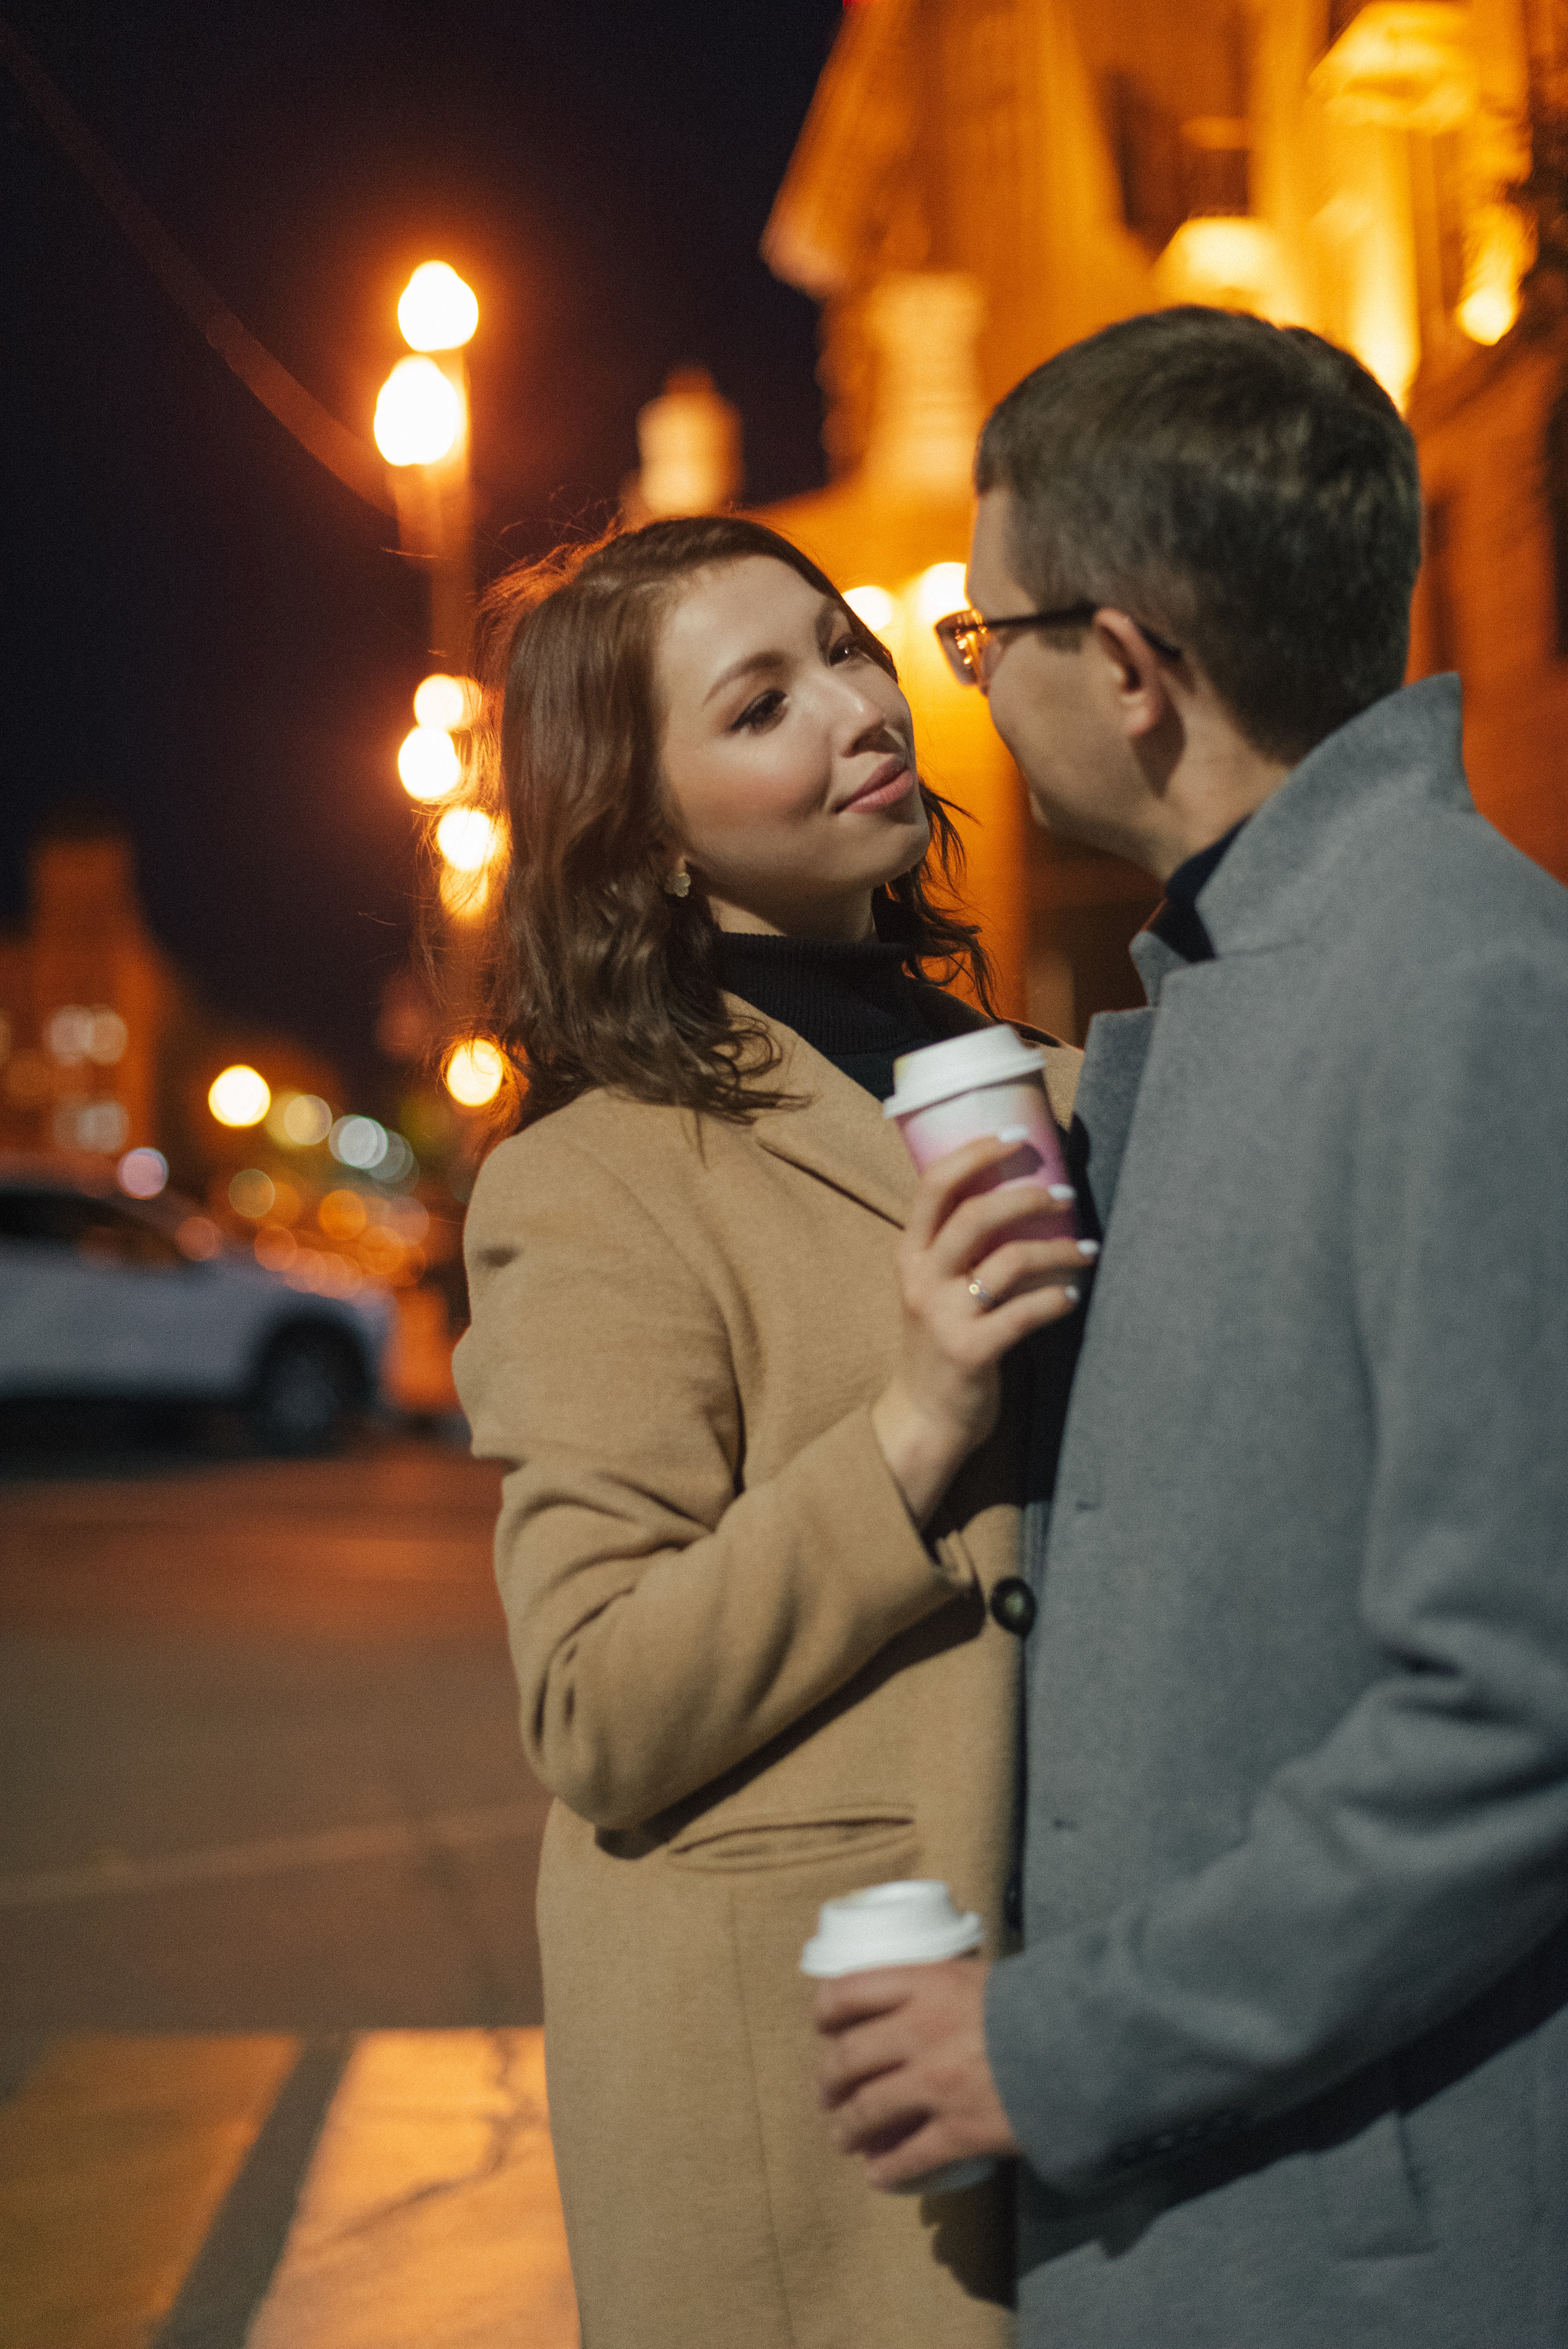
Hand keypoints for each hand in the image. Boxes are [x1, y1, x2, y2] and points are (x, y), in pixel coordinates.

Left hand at [815, 1958, 1022, 2189]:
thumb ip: (941, 1988)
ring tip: (843, 2137)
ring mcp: (936, 2084)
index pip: (849, 1991)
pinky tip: (877, 2177)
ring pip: (868, 2110)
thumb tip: (919, 1999)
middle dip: (830, 2080)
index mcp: (923, 1984)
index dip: (826, 2011)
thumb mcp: (979, 1976)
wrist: (1083, 2044)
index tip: (823, 2025)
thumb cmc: (1035, 2003)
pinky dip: (886, 2170)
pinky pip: (908, 2157)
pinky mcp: (959, 2131)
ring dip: (848, 2128)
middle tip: (827, 2092)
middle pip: (849, 2058)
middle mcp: (919, 2031)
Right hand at [872, 1135, 1096, 1522]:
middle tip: (1065, 1194)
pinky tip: (1073, 1296)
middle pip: (974, 1215)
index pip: (934, 1187)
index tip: (1015, 1136)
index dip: (974, 1154)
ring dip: (1058, 1248)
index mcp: (910, 1255)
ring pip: (1009, 1260)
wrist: (923, 1418)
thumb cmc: (940, 1343)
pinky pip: (1024, 1313)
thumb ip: (959, 1250)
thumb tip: (1020, 1199)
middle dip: (1027, 1196)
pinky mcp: (970, 1351)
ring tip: (1086, 1247)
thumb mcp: (932, 1289)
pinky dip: (1056, 1300)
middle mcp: (921, 1279)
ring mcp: (943, 1316)